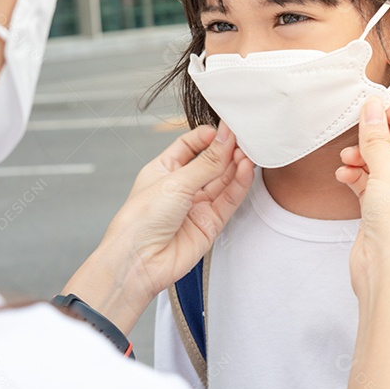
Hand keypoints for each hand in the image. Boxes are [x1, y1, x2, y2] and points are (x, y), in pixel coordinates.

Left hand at [63, 123, 253, 334]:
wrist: (139, 261)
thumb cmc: (140, 221)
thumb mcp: (174, 182)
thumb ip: (206, 163)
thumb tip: (225, 138)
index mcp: (163, 170)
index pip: (189, 145)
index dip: (208, 136)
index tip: (225, 127)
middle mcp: (181, 187)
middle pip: (210, 162)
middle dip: (227, 149)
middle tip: (244, 135)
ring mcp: (197, 205)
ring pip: (223, 180)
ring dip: (236, 165)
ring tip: (249, 149)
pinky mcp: (210, 223)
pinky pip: (229, 199)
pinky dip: (239, 184)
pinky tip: (247, 168)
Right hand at [335, 98, 389, 301]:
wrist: (389, 273)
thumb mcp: (388, 171)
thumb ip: (376, 138)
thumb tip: (371, 108)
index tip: (378, 107)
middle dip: (378, 138)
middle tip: (357, 125)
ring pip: (384, 167)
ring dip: (363, 157)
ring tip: (346, 157)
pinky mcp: (384, 214)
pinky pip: (370, 185)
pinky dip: (357, 177)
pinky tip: (344, 174)